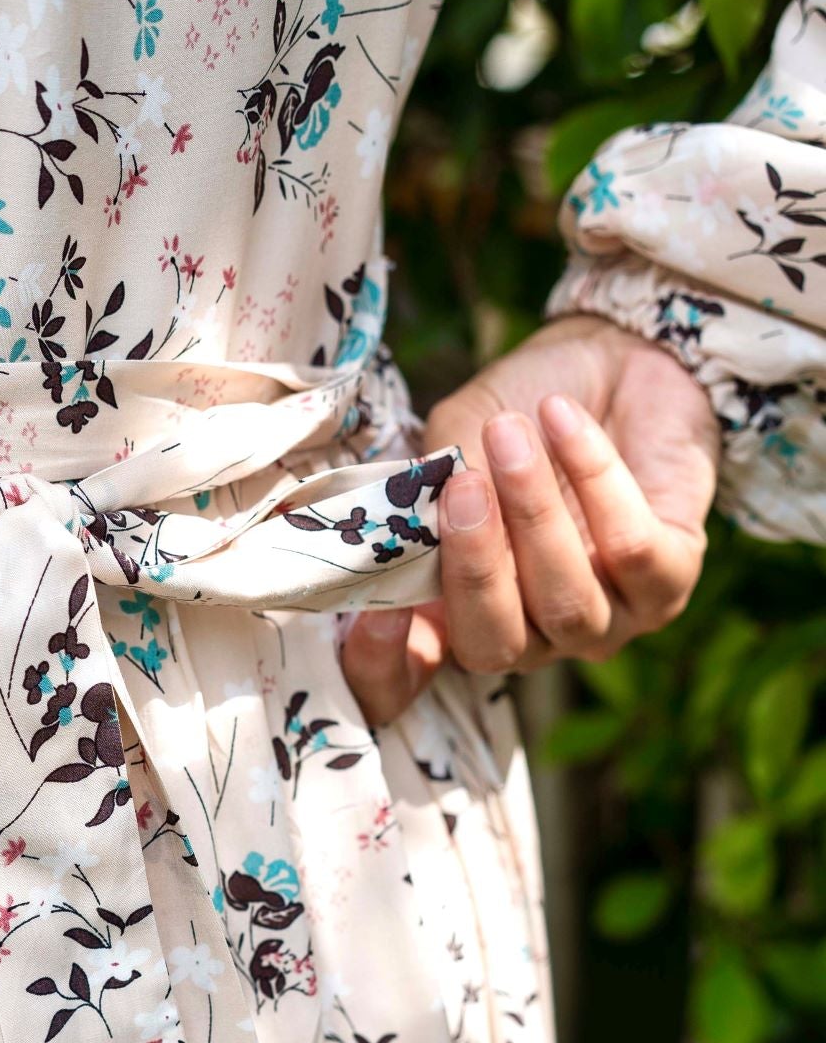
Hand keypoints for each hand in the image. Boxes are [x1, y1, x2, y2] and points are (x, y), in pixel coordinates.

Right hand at [341, 313, 719, 725]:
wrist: (615, 359)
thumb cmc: (520, 411)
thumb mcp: (456, 438)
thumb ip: (431, 485)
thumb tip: (416, 518)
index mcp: (459, 615)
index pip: (407, 683)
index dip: (382, 668)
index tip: (370, 616)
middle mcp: (532, 636)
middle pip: (495, 646)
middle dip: (476, 569)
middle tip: (464, 486)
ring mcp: (606, 620)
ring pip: (567, 604)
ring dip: (536, 515)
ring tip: (512, 434)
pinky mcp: (671, 581)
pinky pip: (633, 551)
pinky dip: (595, 479)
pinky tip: (565, 420)